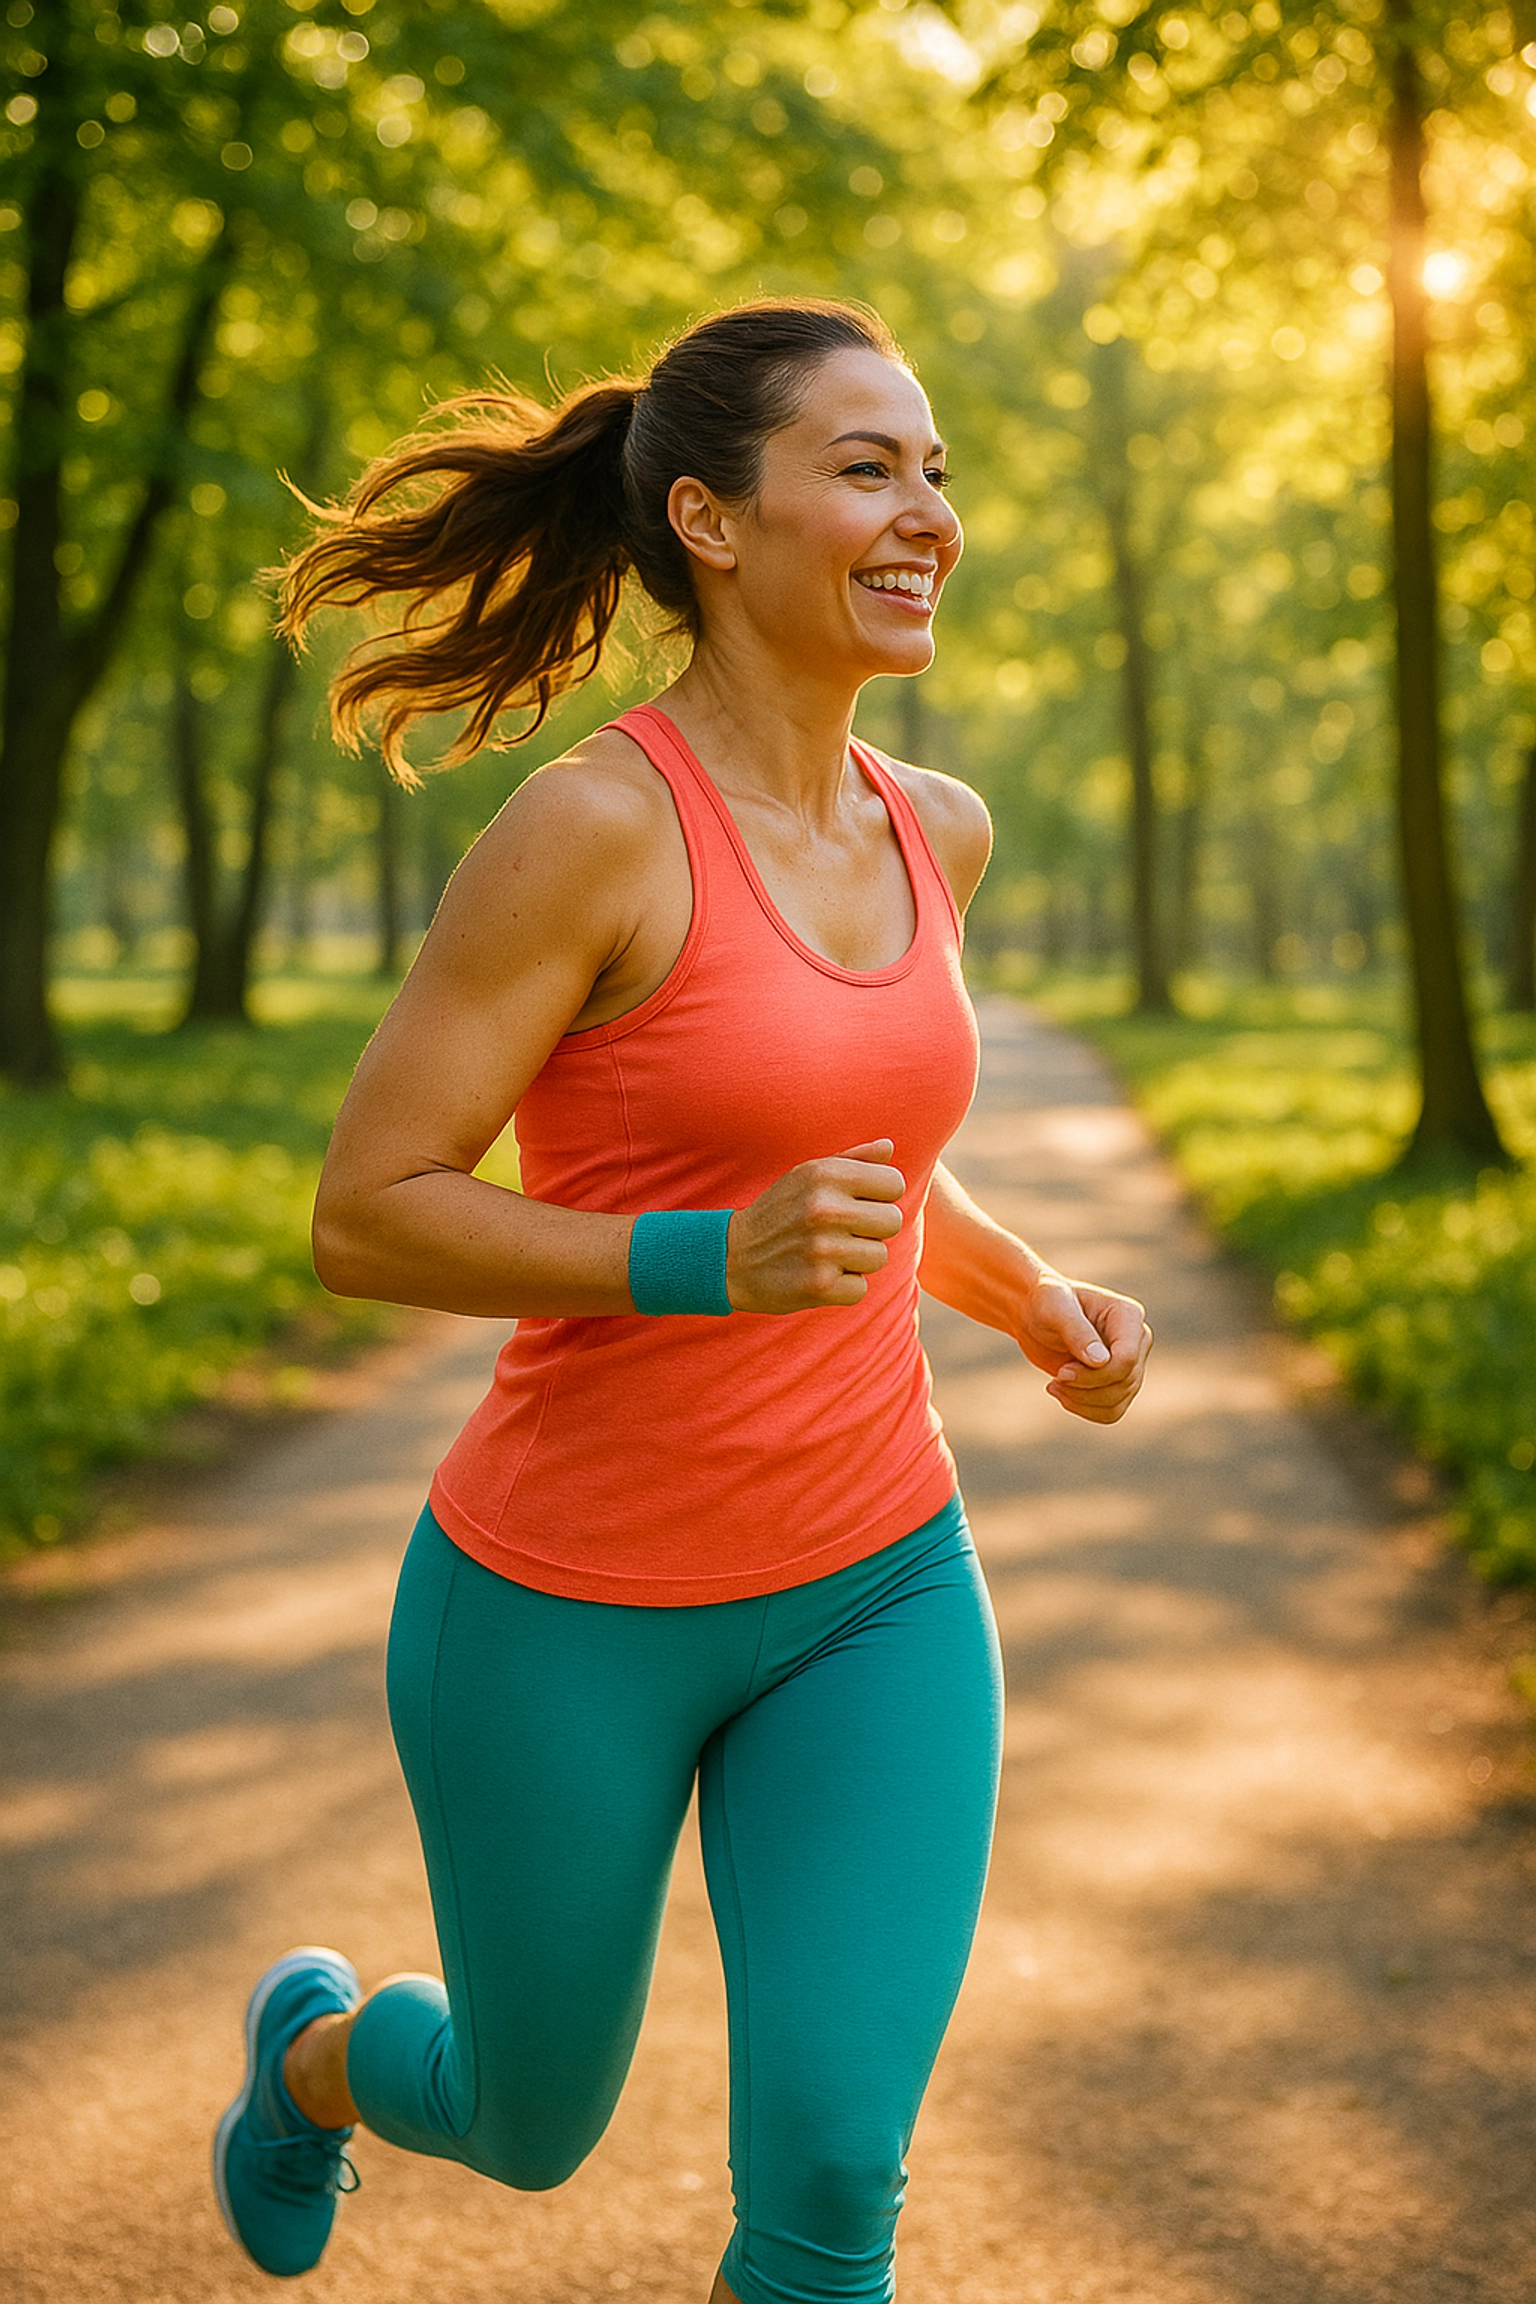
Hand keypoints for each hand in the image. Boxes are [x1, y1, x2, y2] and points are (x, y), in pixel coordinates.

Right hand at [727, 1141, 905, 1312]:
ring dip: (857, 1260)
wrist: (730, 1256)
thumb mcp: (806, 1175)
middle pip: (892, 1221)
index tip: (858, 1204)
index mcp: (825, 1175)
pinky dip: (843, 1288)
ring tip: (827, 1254)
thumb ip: (852, 1160)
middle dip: (873, 1230)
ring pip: (879, 1257)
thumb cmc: (778, 1211)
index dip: (880, 1196)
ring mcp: (822, 1249)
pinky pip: (860, 1289)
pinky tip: (819, 1275)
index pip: (894, 1183)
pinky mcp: (818, 1285)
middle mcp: (824, 1209)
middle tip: (843, 1232)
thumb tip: (889, 1147)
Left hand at [1017, 1267, 1150, 1423]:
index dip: (1096, 1374)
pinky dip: (1084, 1410)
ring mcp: (1130, 1363)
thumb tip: (1101, 1361)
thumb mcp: (1054, 1309)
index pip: (1127, 1359)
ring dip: (1082, 1402)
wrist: (1034, 1315)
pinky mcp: (1116, 1382)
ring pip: (1119, 1402)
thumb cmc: (1044, 1303)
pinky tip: (1062, 1394)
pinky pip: (1111, 1412)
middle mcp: (1136, 1340)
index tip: (1062, 1372)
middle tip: (1057, 1376)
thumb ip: (1077, 1331)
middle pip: (1124, 1383)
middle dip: (1085, 1388)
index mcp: (1128, 1316)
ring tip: (1055, 1385)